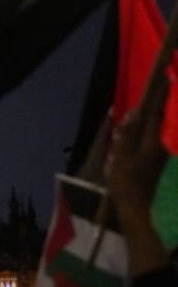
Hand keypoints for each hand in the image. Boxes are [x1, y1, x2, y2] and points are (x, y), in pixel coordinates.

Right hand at [105, 80, 168, 211]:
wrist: (135, 208)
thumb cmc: (125, 182)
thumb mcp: (121, 156)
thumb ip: (127, 133)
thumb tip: (134, 113)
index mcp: (152, 142)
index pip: (156, 113)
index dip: (160, 95)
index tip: (166, 78)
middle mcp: (160, 146)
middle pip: (161, 119)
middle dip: (160, 102)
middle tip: (162, 84)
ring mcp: (159, 155)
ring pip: (158, 128)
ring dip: (155, 114)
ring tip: (152, 101)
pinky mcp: (155, 161)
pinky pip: (153, 137)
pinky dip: (149, 127)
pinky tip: (141, 127)